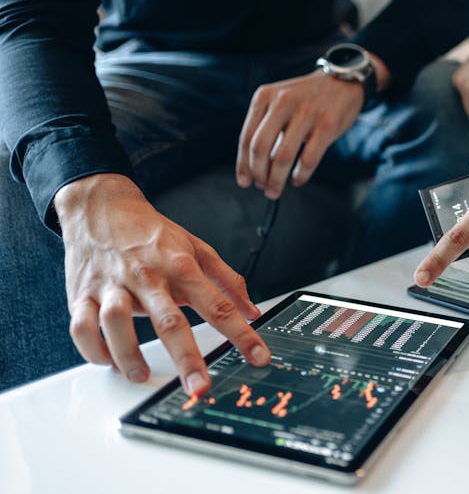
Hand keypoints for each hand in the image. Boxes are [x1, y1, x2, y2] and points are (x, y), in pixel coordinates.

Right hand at [55, 174, 268, 394]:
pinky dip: (92, 348)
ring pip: (116, 323)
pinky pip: (82, 326)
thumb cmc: (152, 234)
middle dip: (187, 358)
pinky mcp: (82, 293)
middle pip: (169, 322)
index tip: (259, 357)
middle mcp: (148, 277)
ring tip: (141, 375)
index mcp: (181, 267)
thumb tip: (253, 310)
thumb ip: (228, 280)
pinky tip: (108, 361)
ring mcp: (113, 285)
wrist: (102, 208)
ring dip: (129, 355)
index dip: (242, 334)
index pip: (218, 305)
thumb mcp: (197, 249)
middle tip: (200, 387)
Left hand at [236, 71, 363, 199]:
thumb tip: (254, 166)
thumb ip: (267, 127)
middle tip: (262, 187)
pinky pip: (308, 159)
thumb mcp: (280, 102)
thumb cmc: (307, 99)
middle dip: (258, 174)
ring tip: (275, 190)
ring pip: (283, 157)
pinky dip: (300, 176)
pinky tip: (297, 180)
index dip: (243, 165)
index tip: (244, 181)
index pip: (247, 137)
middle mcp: (283, 102)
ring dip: (276, 180)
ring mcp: (307, 113)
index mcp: (265, 96)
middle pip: (260, 148)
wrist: (342, 82)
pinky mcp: (327, 125)